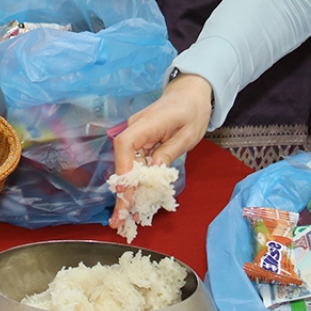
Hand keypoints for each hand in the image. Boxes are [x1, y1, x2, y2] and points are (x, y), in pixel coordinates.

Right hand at [110, 73, 211, 229]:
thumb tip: (153, 171)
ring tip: (124, 217)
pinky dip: (134, 183)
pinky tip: (134, 201)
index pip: (126, 145)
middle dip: (121, 191)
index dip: (123, 170)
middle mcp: (135, 128)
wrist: (191, 91)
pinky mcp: (139, 141)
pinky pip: (134, 163)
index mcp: (147, 123)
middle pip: (122, 161)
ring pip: (127, 166)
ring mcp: (136, 135)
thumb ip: (169, 152)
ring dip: (126, 191)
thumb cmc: (192, 110)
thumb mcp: (188, 134)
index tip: (125, 193)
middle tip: (118, 219)